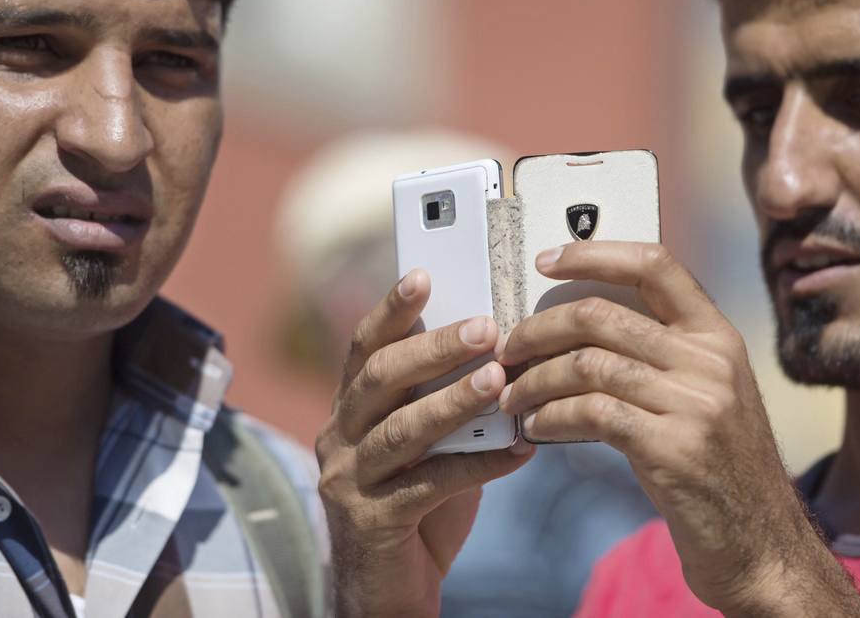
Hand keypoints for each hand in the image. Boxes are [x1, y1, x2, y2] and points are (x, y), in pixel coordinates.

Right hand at [316, 268, 534, 617]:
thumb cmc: (419, 505)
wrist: (389, 592)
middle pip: (380, 379)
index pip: (365, 347)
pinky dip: (479, 465)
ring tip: (499, 380)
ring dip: (454, 401)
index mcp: (350, 409)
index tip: (424, 274)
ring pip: (402, 430)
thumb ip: (443, 399)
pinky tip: (520, 452)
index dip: (392, 309)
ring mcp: (347, 481)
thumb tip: (498, 349)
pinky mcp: (371, 523)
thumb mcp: (428, 443)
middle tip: (486, 327)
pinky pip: (430, 485)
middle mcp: (338, 437)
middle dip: (433, 348)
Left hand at [496, 242, 859, 615]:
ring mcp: (697, 403)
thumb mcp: (706, 395)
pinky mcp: (674, 448)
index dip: (593, 253)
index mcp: (717, 336)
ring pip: (588, 363)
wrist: (761, 545)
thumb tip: (577, 325)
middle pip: (603, 314)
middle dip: (539, 329)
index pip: (654, 264)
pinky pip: (592, 412)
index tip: (545, 260)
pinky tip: (537, 428)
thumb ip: (661, 355)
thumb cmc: (718, 469)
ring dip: (535, 380)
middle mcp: (712, 359)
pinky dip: (552, 416)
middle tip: (507, 349)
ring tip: (512, 397)